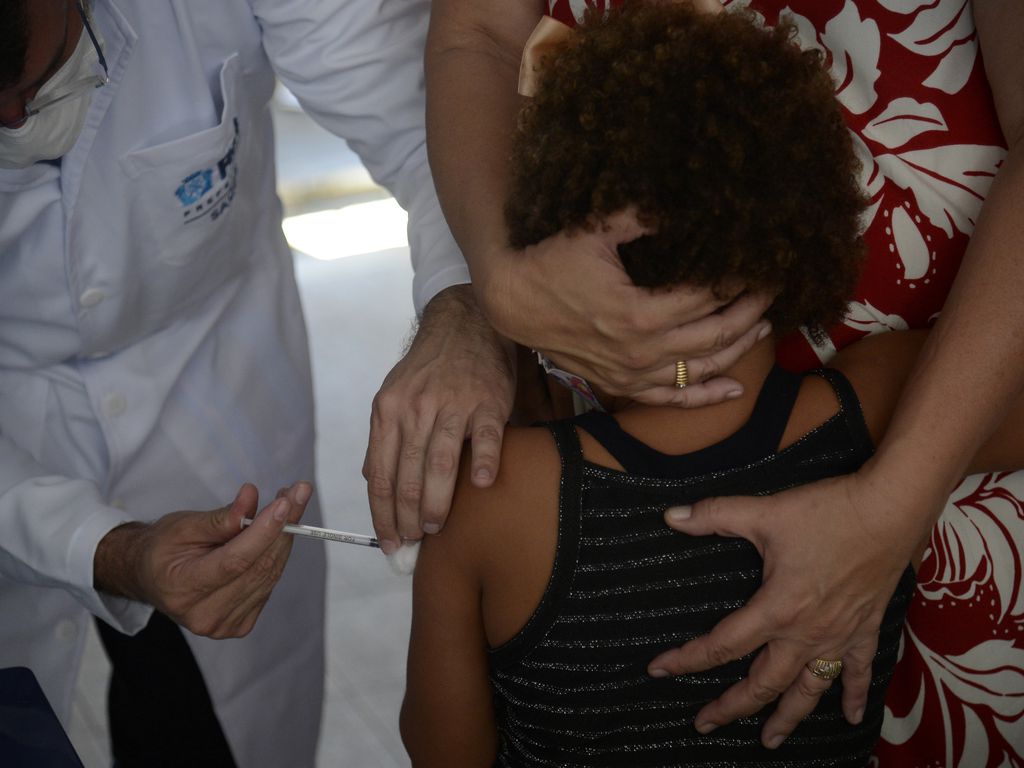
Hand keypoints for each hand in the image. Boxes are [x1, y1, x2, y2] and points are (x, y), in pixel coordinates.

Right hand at [94, 482, 310, 638]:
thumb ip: (220, 517)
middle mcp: (204, 614)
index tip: (286, 502)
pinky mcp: (240, 624)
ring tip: (289, 504)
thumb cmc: (163, 548)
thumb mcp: (182, 525)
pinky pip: (268, 583)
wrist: (150, 577)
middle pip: (258, 568)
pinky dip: (275, 554)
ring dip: (285, 537)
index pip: (235, 561)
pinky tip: (276, 532)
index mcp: (182, 589)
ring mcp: (224, 625)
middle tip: (298, 492)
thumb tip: (252, 497)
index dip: (265, 530)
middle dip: (284, 527)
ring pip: (269, 574)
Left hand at [364, 285, 514, 550]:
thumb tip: (370, 478)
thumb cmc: (430, 368)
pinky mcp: (487, 401)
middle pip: (407, 475)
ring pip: (439, 463)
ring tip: (435, 528)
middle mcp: (415, 408)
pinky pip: (484, 437)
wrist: (465, 324)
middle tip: (413, 543)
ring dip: (436, 502)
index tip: (388, 541)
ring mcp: (452, 404)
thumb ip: (383, 436)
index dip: (382, 513)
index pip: (379, 474)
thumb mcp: (394, 394)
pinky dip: (483, 461)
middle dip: (407, 517)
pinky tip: (481, 485)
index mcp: (388, 411)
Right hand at [479, 209, 773, 407]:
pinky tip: (734, 388)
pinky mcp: (621, 384)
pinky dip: (705, 397)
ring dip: (737, 349)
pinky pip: (671, 398)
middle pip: (713, 335)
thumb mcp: (594, 229)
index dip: (736, 282)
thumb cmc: (552, 261)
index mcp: (639, 313)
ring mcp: (632, 373)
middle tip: (769, 291)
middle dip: (748, 312)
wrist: (513, 301)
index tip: (757, 266)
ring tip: (762, 327)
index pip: (706, 298)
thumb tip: (683, 203)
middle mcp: (641, 350)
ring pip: (700, 369)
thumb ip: (641, 216)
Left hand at [646, 470, 928, 748]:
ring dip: (787, 717)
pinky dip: (853, 696)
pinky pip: (857, 672)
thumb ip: (714, 515)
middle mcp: (805, 633)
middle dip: (731, 707)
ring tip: (769, 741)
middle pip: (762, 683)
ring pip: (807, 690)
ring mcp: (838, 636)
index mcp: (776, 609)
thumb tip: (670, 516)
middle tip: (705, 724)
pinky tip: (849, 718)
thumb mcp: (764, 512)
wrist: (889, 510)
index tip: (658, 670)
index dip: (686, 659)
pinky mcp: (865, 629)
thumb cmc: (827, 511)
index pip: (722, 646)